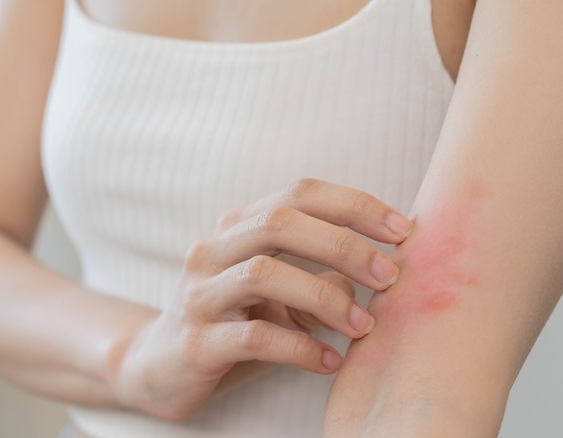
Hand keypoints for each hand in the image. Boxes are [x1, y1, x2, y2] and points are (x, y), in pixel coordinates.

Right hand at [109, 179, 411, 420]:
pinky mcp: (196, 342)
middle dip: (343, 245)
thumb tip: (373, 277)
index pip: (298, 195)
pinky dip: (300, 346)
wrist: (160, 365)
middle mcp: (213, 250)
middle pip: (280, 223)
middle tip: (388, 276)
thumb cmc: (233, 322)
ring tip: (364, 325)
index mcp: (236, 227)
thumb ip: (321, 278)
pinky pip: (252, 336)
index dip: (353, 205)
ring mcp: (200, 294)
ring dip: (325, 297)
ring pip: (263, 274)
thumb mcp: (280, 296)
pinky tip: (329, 361)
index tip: (402, 229)